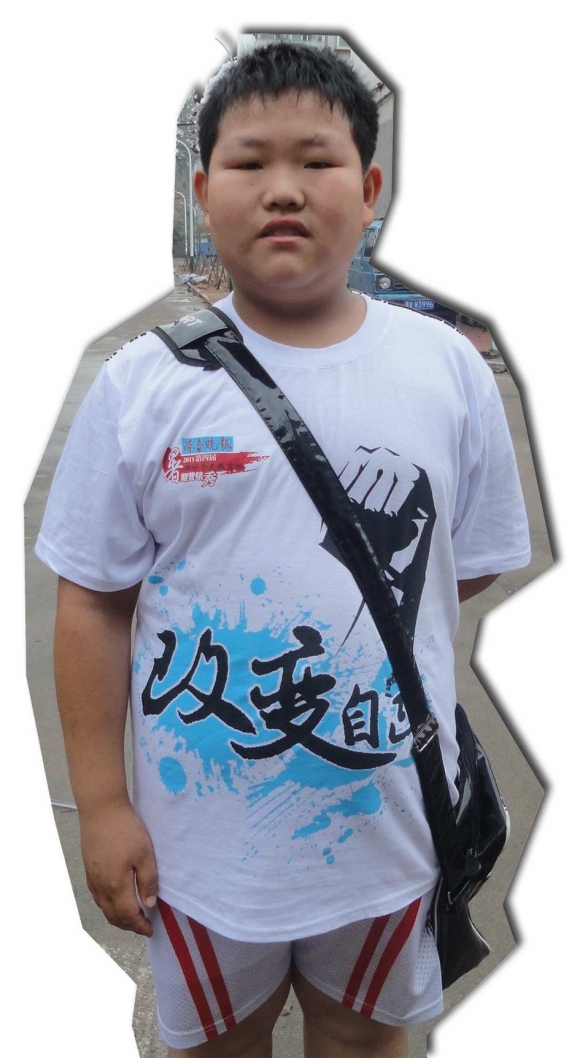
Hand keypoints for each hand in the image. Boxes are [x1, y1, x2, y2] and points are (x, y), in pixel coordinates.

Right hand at [79, 801, 157, 937]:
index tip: (150, 930)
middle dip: (129, 925)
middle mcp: (101, 886)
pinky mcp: (88, 869)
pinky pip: (97, 897)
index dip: (140, 926)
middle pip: (113, 916)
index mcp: (116, 885)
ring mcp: (92, 878)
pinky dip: (107, 906)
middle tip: (143, 925)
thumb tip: (149, 905)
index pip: (128, 915)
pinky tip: (115, 900)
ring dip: (117, 917)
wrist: (101, 809)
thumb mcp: (144, 854)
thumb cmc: (126, 829)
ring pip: (103, 908)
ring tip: (132, 915)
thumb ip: (148, 881)